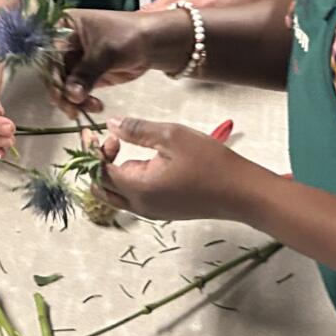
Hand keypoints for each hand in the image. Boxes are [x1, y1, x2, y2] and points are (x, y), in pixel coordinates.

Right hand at [54, 6, 176, 114]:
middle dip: (62, 91)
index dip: (52, 73)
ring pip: (64, 84)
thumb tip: (70, 95)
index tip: (60, 91)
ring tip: (87, 110)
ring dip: (72, 99)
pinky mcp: (87, 74)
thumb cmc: (128, 36)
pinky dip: (83, 101)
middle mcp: (65, 43)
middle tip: (71, 108)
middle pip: (54, 71)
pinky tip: (95, 107)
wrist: (154, 43)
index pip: (49, 52)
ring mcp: (77, 60)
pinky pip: (78, 90)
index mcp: (64, 27)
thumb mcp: (105, 52)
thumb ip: (85, 74)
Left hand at [92, 115, 259, 223]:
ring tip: (123, 146)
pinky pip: (132, 197)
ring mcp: (152, 211)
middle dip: (97, 163)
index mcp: (138, 188)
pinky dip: (126, 179)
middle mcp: (140, 205)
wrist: (242, 192)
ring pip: (115, 195)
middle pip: (101, 188)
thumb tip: (111, 124)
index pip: (99, 171)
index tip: (99, 131)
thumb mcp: (172, 136)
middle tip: (110, 139)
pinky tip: (142, 160)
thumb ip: (137, 130)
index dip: (93, 150)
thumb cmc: (210, 162)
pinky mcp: (163, 210)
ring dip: (111, 172)